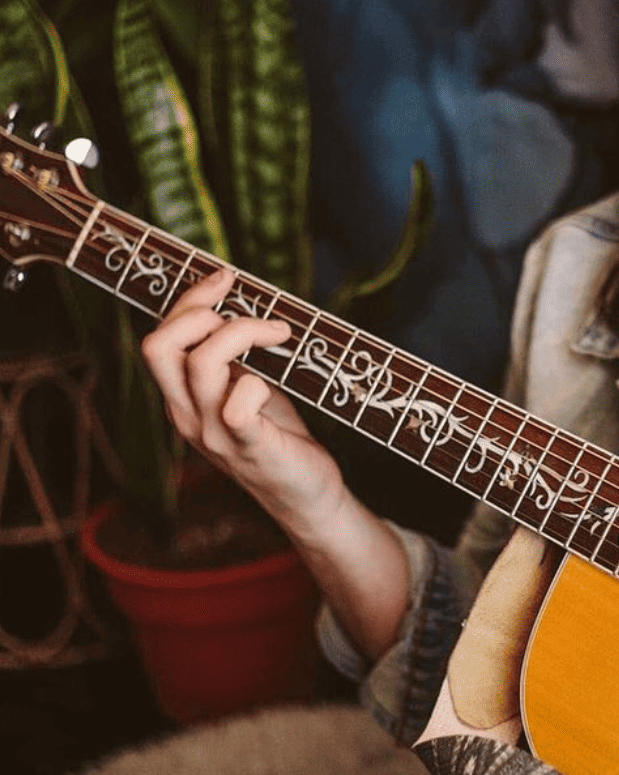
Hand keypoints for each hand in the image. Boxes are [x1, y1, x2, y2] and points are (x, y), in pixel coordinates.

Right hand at [140, 267, 344, 527]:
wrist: (305, 495)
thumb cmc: (279, 435)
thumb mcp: (246, 387)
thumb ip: (231, 358)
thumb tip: (237, 305)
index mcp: (181, 397)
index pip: (159, 337)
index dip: (190, 299)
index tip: (227, 278)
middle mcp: (186, 415)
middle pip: (158, 346)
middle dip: (200, 310)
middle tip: (249, 313)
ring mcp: (214, 434)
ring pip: (201, 364)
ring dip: (243, 332)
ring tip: (280, 335)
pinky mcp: (249, 448)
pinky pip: (237, 405)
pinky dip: (257, 384)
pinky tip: (274, 386)